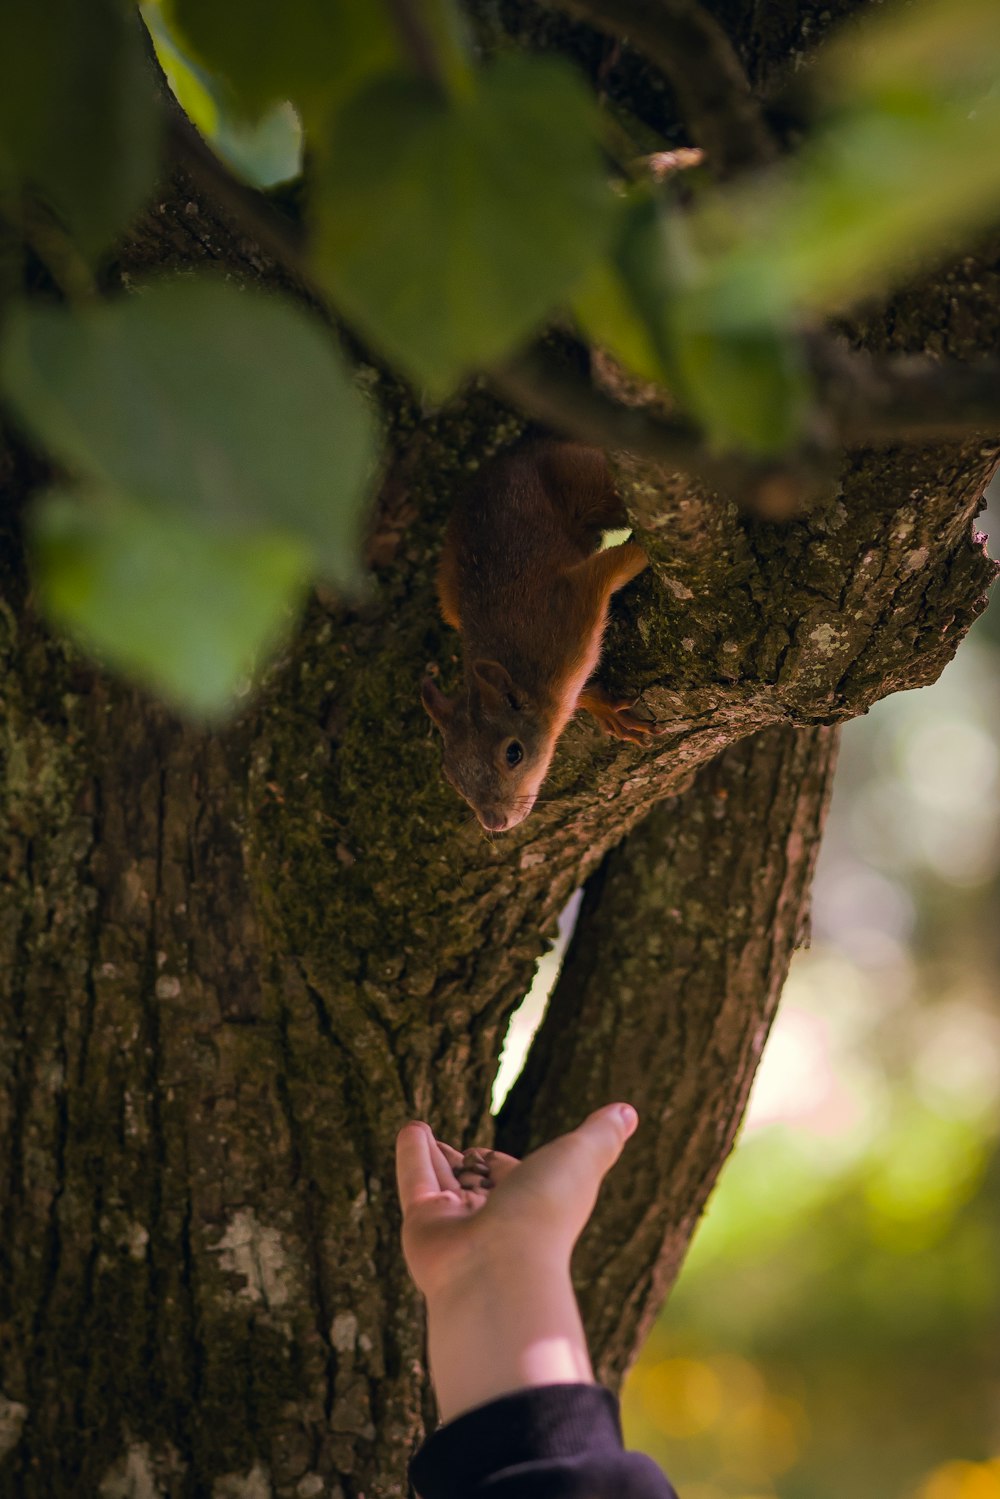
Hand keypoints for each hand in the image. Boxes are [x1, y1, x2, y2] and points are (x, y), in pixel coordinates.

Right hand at [395, 1104, 638, 1304]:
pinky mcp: (423, 1224)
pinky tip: (409, 1129)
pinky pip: (416, 1181)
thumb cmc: (546, 1212)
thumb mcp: (581, 1158)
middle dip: (462, 1166)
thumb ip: (601, 1134)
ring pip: (440, 1183)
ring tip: (417, 1127)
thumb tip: (628, 1111)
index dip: (499, 1163)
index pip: (509, 1178)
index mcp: (530, 1207)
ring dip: (431, 1155)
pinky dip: (411, 1155)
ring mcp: (456, 1225)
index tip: (486, 1152)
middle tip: (449, 1148)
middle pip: (472, 1187)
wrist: (500, 1266)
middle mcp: (493, 1219)